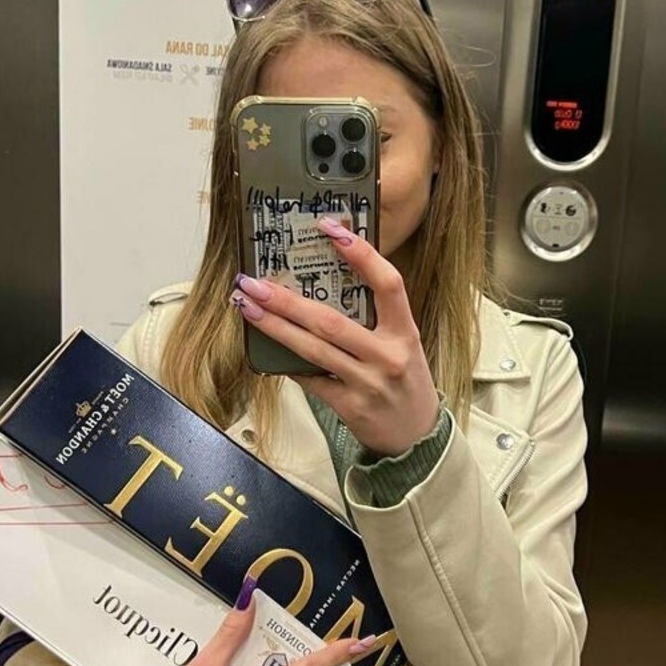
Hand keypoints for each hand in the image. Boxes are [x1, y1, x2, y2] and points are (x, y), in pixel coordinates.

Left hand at [230, 218, 441, 456]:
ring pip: (313, 349)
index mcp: (406, 332)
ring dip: (276, 326)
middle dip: (287, 300)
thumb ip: (376, 317)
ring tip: (248, 306)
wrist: (416, 437)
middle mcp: (388, 356)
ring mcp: (367, 383)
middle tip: (254, 282)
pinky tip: (266, 348)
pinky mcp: (350, 406)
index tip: (330, 229)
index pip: (388, 284)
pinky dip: (287, 362)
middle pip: (331, 321)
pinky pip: (311, 379)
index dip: (361, 254)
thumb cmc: (404, 381)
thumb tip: (326, 283)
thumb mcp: (404, 344)